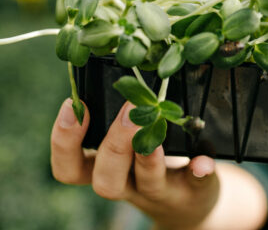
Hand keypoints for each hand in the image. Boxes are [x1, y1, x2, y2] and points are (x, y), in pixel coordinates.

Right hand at [50, 98, 219, 229]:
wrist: (184, 201)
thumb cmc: (145, 160)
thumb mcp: (123, 142)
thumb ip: (114, 113)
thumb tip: (115, 65)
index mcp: (102, 168)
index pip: (68, 168)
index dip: (64, 141)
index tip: (73, 105)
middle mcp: (126, 184)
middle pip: (104, 180)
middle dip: (114, 145)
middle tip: (128, 112)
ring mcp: (160, 190)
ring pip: (146, 184)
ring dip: (149, 160)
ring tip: (156, 138)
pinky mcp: (193, 190)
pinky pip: (196, 184)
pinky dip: (199, 172)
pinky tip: (203, 161)